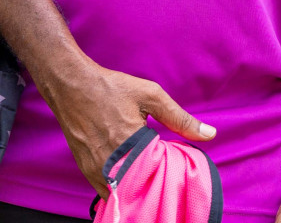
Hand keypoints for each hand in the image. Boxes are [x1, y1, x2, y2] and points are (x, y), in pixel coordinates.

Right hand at [40, 60, 214, 196]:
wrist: (71, 86)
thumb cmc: (111, 88)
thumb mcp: (150, 96)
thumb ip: (180, 118)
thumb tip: (209, 134)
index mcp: (130, 144)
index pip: (159, 175)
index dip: (170, 173)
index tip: (176, 165)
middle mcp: (110, 162)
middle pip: (141, 188)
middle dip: (154, 183)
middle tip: (163, 171)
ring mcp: (95, 170)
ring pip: (123, 193)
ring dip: (137, 188)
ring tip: (148, 174)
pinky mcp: (86, 171)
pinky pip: (107, 191)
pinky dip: (120, 187)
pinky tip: (130, 175)